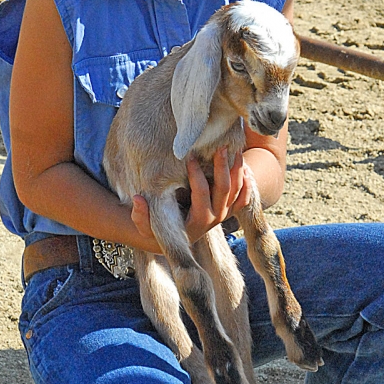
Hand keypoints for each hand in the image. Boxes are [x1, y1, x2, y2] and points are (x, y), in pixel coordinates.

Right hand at [130, 148, 250, 251]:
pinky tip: (243, 166)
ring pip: (238, 190)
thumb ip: (140, 215)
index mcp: (197, 221)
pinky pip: (244, 196)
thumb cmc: (158, 227)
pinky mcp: (229, 210)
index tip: (189, 157)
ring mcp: (225, 214)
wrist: (172, 236)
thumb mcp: (145, 225)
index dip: (196, 175)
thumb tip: (137, 199)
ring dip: (237, 169)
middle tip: (220, 147)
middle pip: (224, 189)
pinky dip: (247, 182)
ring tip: (234, 149)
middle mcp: (215, 218)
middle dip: (222, 166)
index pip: (201, 194)